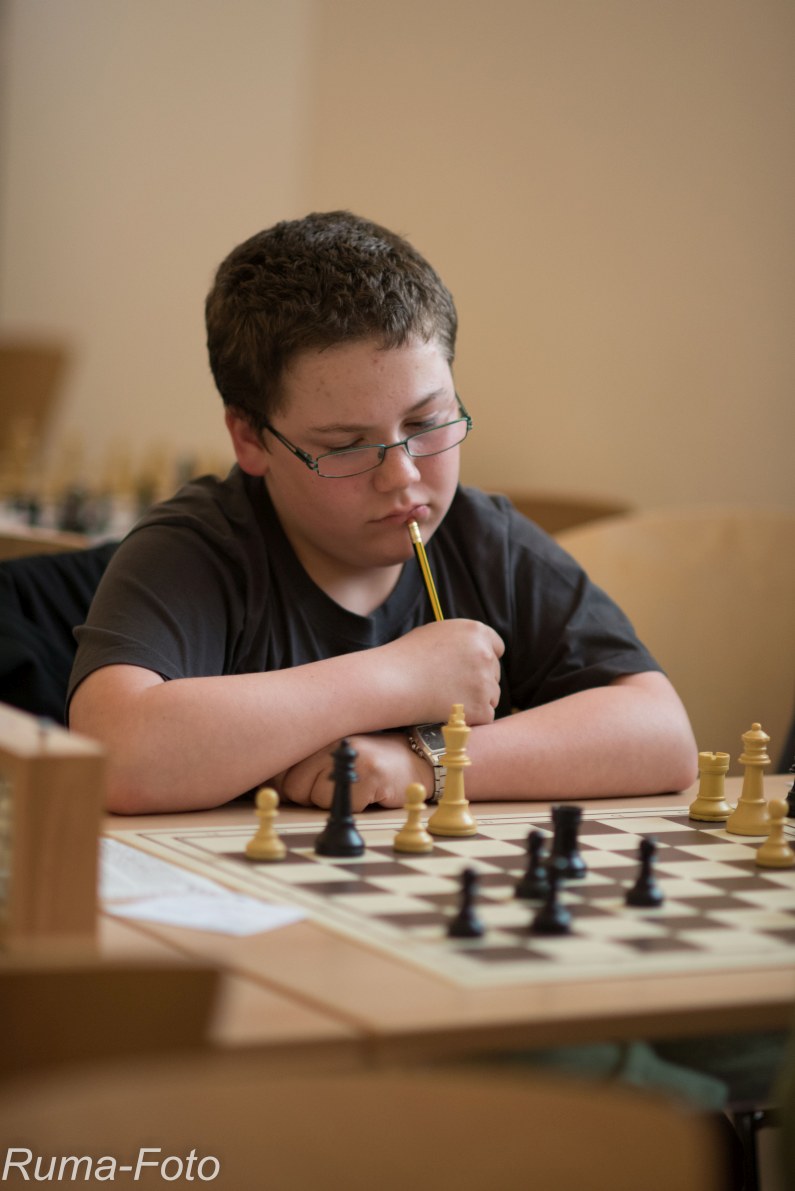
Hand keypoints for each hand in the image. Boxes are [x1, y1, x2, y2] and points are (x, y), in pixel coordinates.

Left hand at [277, 733, 429, 810]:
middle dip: (310, 796)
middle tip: (337, 783)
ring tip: (354, 784)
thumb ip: (298, 763)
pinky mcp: (369, 773)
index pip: (277, 768)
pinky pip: (342, 806)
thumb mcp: (329, 752)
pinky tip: (369, 790)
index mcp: (316, 729)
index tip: (307, 782)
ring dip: (332, 802)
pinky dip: (355, 806)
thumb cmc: (366, 760)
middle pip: (292, 787)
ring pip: (314, 798)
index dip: (288, 785)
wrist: (414, 759)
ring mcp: (350, 754)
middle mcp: (330, 736)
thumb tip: (267, 787)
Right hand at [378, 619, 504, 725]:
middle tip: (452, 688)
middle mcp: (485, 654)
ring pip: (491, 696)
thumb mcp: (436, 634)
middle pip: (495, 673)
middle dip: (479, 681)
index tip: (472, 669)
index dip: (484, 659)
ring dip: (475, 701)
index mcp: (476, 632)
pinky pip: (484, 716)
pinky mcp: (481, 708)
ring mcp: (485, 682)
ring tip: (445, 700)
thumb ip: (461, 641)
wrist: (390, 682)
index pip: (497, 648)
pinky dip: (470, 719)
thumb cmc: (405, 658)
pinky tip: (448, 712)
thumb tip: (477, 649)